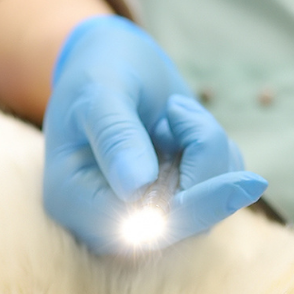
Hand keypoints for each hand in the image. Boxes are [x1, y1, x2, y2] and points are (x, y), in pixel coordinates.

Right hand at [43, 16, 266, 252]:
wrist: (115, 66)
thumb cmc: (97, 75)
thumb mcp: (100, 92)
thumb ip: (116, 136)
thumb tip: (136, 188)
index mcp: (72, 201)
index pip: (140, 227)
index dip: (188, 198)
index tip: (208, 145)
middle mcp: (109, 223)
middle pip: (184, 224)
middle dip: (201, 159)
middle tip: (179, 106)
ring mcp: (148, 219)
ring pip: (212, 207)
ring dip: (207, 149)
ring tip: (174, 110)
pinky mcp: (180, 205)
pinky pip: (221, 190)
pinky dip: (216, 152)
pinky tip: (185, 125)